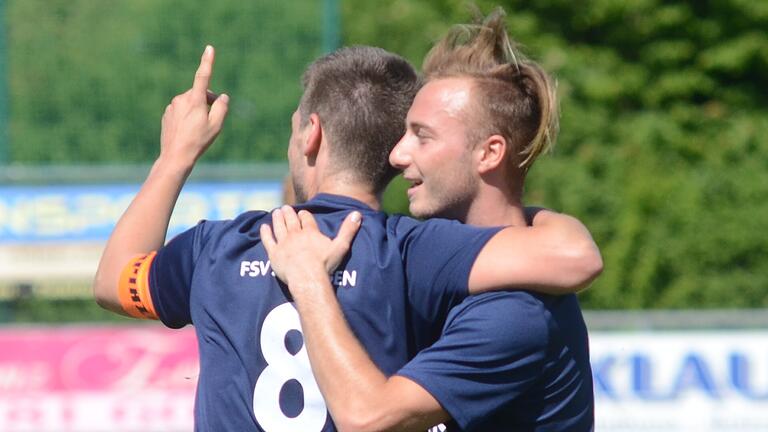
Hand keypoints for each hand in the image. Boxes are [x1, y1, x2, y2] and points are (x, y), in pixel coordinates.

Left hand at [160, 45, 229, 166]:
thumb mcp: (216, 126)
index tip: (209, 48)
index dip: (207, 62)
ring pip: (190, 102)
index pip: (203, 76)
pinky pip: (181, 110)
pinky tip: (188, 131)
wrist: (175, 156)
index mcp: (195, 100)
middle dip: (208, 102)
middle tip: (211, 121)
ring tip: (198, 129)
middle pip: (200, 94)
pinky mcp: (167, 114)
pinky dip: (187, 117)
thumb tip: (222, 97)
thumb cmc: (198, 141)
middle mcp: (182, 99)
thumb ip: (222, 108)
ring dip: (197, 110)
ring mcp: (172, 106)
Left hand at [260, 205, 361, 285]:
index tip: (303, 212)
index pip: (307, 219)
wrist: (307, 277)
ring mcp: (283, 243)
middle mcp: (295, 234)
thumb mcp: (340, 246)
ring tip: (276, 212)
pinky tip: (264, 227)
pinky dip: (265, 233)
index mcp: (310, 232)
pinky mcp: (274, 253)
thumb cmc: (325, 264)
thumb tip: (358, 214)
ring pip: (279, 227)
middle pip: (291, 220)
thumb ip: (348, 230)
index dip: (305, 215)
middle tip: (286, 208)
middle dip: (289, 213)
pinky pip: (268, 240)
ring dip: (277, 218)